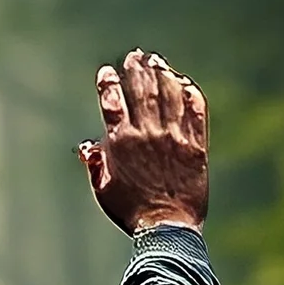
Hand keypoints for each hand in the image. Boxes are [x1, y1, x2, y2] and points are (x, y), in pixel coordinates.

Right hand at [79, 48, 207, 234]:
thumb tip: (87, 147)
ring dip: (162, 74)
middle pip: (142, 90)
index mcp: (121, 143)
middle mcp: (147, 134)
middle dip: (137, 69)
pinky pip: (196, 112)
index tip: (107, 72)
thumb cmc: (131, 212)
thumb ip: (96, 164)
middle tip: (135, 56)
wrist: (167, 228)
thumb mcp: (104, 190)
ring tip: (158, 61)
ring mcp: (174, 138)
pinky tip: (186, 83)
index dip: (108, 83)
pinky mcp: (196, 146)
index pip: (112, 102)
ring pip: (169, 95)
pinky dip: (190, 94)